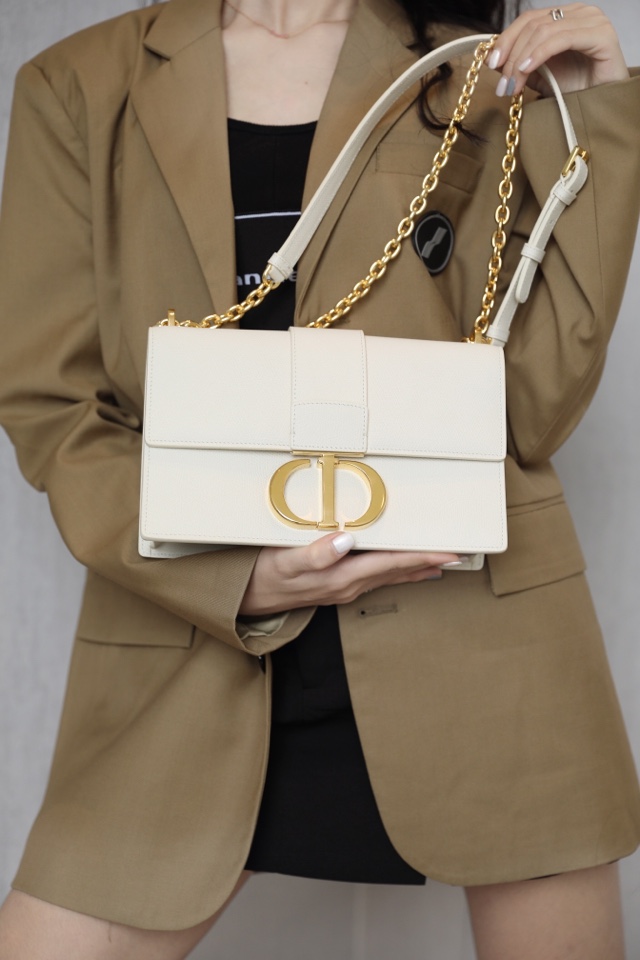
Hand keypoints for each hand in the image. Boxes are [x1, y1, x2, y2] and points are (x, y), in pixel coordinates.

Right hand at [238, 532, 460, 615]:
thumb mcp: (283, 562)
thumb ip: (314, 554)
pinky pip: (375, 578)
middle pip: (398, 571)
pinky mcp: (336, 586)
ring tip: (442, 561)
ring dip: (416, 568)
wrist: (244, 599)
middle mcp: (348, 585)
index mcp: (341, 576)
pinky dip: (395, 571)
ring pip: (389, 576)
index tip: (450, 552)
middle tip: (459, 553)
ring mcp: (343, 588)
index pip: (391, 564)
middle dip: (429, 562)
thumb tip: (346, 541)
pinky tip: (405, 570)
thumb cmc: (261, 575)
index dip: (422, 556)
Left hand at [489, 4, 628, 98]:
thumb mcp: (540, 76)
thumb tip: (494, 59)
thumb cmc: (576, 90)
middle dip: (511, 54)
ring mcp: (592, 20)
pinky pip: (561, 38)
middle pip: (533, 23)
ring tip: (513, 85)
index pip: (528, 19)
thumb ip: (520, 64)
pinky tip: (527, 69)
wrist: (602, 105)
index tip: (491, 64)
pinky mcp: (601, 34)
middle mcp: (579, 13)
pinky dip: (539, 54)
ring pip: (543, 30)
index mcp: (565, 17)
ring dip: (521, 59)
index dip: (506, 39)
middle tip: (502, 83)